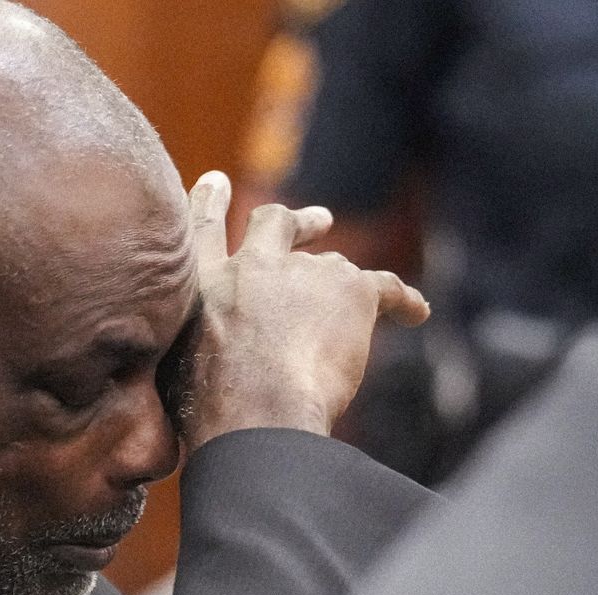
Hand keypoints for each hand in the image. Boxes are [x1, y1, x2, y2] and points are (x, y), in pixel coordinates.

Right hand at [182, 171, 428, 445]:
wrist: (257, 410)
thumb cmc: (213, 407)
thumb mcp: (180, 372)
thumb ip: (195, 355)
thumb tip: (205, 382)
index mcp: (202, 285)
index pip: (200, 233)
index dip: (209, 204)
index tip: (215, 181)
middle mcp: (252, 265)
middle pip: (275, 225)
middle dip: (298, 223)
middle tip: (321, 220)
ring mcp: (304, 272)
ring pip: (334, 267)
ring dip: (345, 282)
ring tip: (364, 299)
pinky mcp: (352, 290)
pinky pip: (387, 288)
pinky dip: (404, 301)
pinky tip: (417, 314)